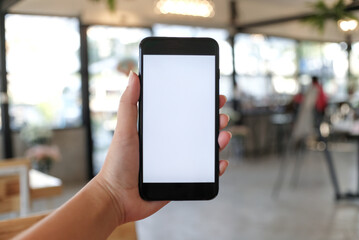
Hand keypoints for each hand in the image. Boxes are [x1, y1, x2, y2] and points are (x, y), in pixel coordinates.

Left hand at [95, 72, 231, 224]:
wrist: (117, 199)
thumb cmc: (117, 164)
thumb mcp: (124, 130)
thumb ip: (128, 104)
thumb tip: (134, 74)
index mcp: (159, 130)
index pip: (183, 113)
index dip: (199, 104)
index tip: (211, 95)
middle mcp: (170, 144)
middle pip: (197, 129)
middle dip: (213, 121)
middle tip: (221, 115)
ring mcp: (177, 162)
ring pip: (204, 149)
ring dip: (218, 141)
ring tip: (223, 136)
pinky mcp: (181, 179)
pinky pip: (203, 172)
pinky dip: (215, 167)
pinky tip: (221, 162)